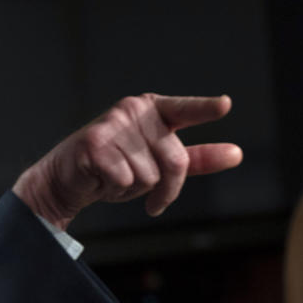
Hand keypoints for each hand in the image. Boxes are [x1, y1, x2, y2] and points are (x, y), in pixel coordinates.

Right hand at [12, 94, 242, 229]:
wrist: (67, 180)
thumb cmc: (115, 168)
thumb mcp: (159, 163)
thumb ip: (197, 158)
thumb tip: (236, 154)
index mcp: (152, 109)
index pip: (183, 109)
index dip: (204, 108)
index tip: (225, 105)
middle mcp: (133, 111)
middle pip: (175, 160)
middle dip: (168, 189)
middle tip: (152, 198)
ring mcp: (112, 125)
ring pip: (149, 175)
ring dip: (135, 189)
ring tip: (115, 179)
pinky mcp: (94, 144)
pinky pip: (126, 180)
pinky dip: (114, 189)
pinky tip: (101, 180)